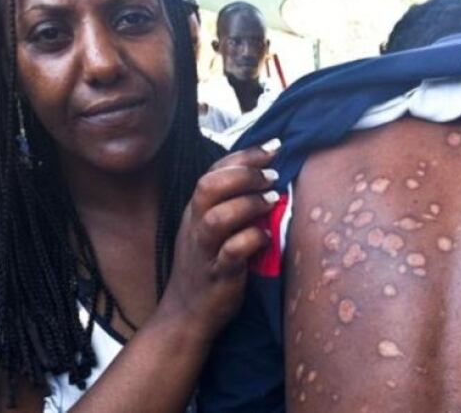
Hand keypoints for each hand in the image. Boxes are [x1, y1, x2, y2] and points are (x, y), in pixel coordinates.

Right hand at [161, 139, 281, 339]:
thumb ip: (234, 204)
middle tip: (274, 176)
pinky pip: (230, 253)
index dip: (245, 156)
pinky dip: (251, 240)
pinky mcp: (216, 274)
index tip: (274, 146)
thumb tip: (272, 179)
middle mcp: (195, 225)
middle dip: (244, 175)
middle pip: (209, 186)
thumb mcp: (214, 229)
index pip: (215, 170)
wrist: (186, 314)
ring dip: (248, 205)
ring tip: (273, 201)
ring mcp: (203, 250)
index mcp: (196, 209)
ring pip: (217, 218)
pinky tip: (267, 237)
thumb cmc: (208, 265)